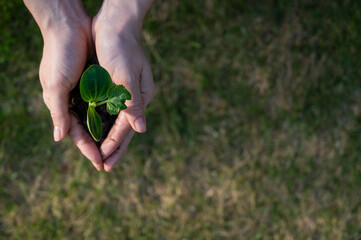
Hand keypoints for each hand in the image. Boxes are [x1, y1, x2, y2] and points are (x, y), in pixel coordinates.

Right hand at [24, 0, 103, 169]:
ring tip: (119, 150)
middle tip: (111, 164)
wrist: (70, 27)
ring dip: (109, 134)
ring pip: (101, 120)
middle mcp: (75, 102)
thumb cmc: (59, 56)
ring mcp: (88, 93)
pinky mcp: (99, 83)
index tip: (100, 164)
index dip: (88, 149)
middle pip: (91, 130)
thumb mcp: (55, 85)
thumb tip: (59, 138)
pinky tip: (123, 124)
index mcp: (62, 106)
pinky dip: (114, 115)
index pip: (78, 134)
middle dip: (101, 146)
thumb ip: (57, 111)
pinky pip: (109, 104)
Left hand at [92, 0, 155, 171]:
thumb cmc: (121, 46)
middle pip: (124, 129)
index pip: (127, 127)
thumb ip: (132, 102)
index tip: (104, 162)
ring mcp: (125, 93)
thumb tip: (141, 130)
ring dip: (107, 139)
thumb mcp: (126, 75)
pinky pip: (108, 111)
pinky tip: (95, 133)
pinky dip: (102, 124)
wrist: (114, 24)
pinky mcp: (114, 87)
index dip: (115, 145)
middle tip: (105, 168)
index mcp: (141, 96)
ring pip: (115, 122)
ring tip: (99, 156)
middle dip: (114, 149)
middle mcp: (134, 98)